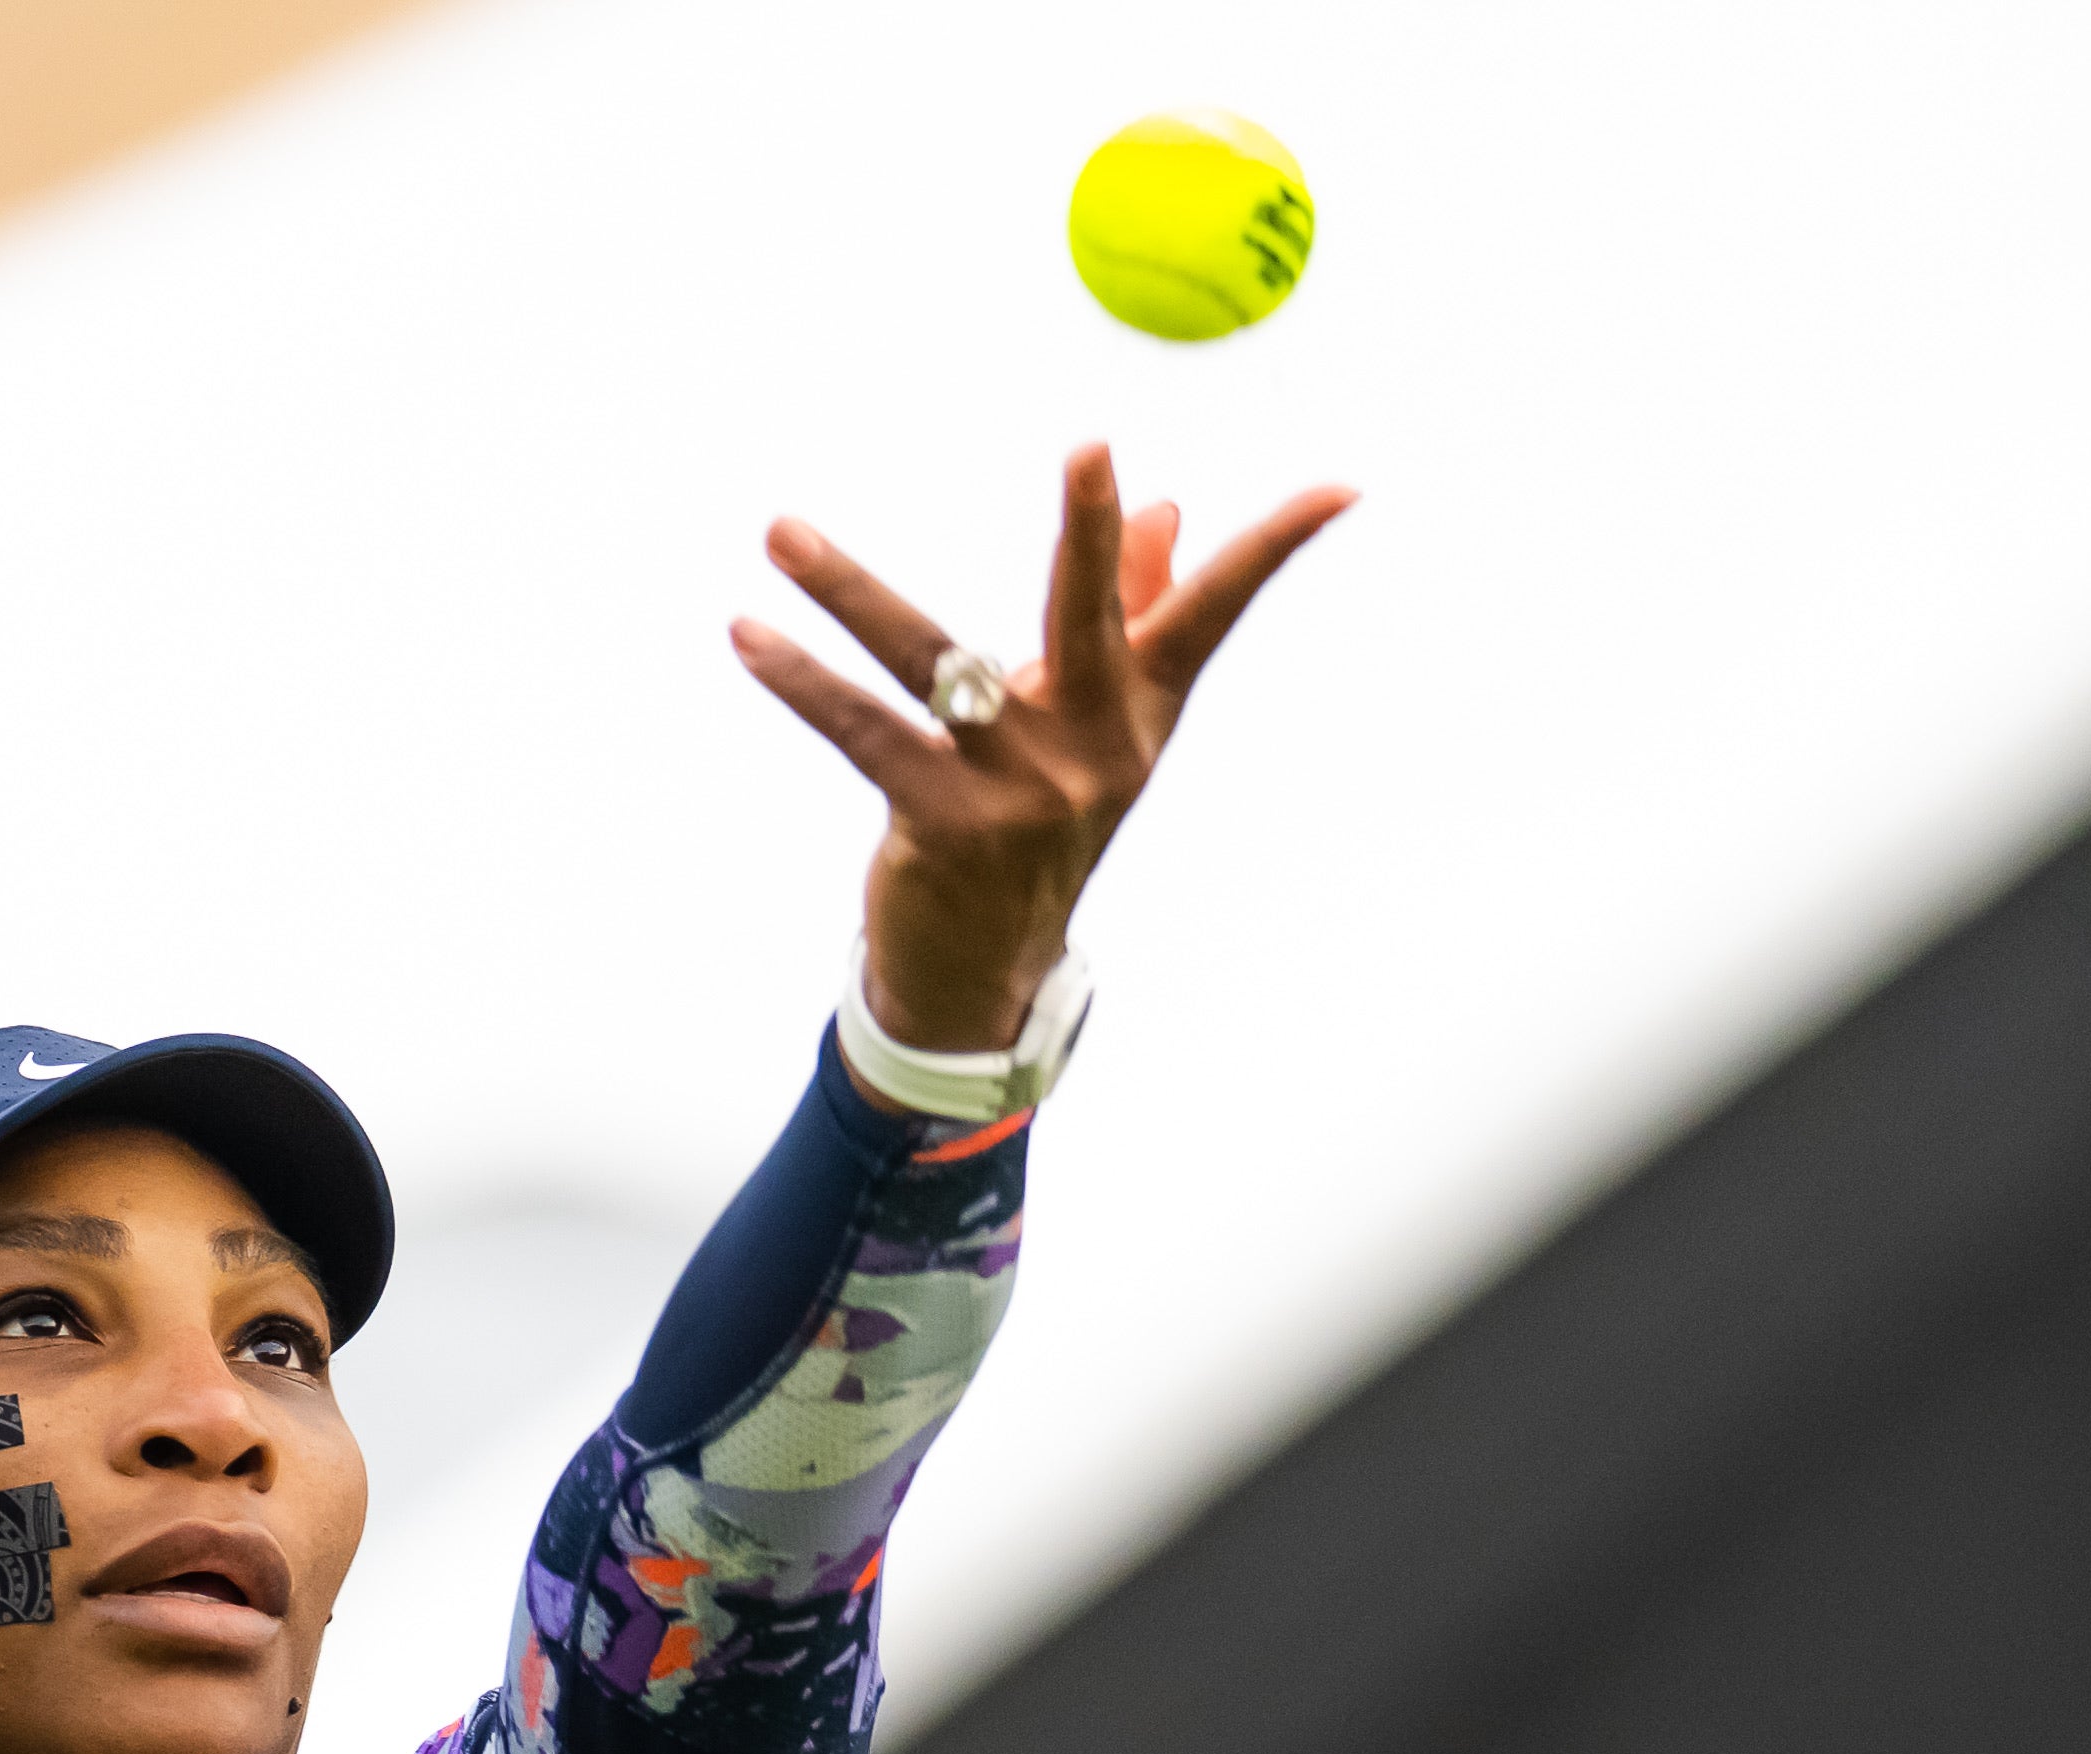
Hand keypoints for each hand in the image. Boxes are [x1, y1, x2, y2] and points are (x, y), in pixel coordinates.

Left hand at [734, 446, 1352, 1056]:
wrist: (984, 967)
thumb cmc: (1040, 819)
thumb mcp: (1090, 727)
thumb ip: (1121, 615)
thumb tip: (1163, 508)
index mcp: (1136, 710)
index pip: (1214, 612)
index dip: (1274, 549)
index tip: (1340, 490)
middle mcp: (1089, 745)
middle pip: (1090, 619)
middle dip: (1091, 531)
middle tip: (1092, 448)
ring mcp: (1017, 789)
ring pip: (935, 661)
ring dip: (851, 590)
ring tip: (781, 532)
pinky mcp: (942, 821)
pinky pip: (863, 731)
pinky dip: (802, 681)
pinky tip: (750, 635)